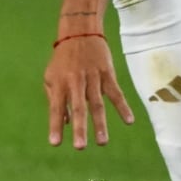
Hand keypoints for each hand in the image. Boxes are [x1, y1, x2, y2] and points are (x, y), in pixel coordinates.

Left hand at [44, 32, 133, 149]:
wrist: (80, 33)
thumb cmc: (63, 60)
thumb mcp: (52, 77)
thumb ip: (56, 99)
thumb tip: (63, 123)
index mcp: (59, 83)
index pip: (55, 108)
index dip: (55, 125)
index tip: (55, 143)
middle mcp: (75, 82)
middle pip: (77, 108)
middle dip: (79, 128)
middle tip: (79, 147)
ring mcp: (92, 78)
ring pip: (97, 104)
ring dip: (100, 124)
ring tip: (102, 142)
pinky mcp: (107, 74)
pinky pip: (116, 93)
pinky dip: (123, 107)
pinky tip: (129, 121)